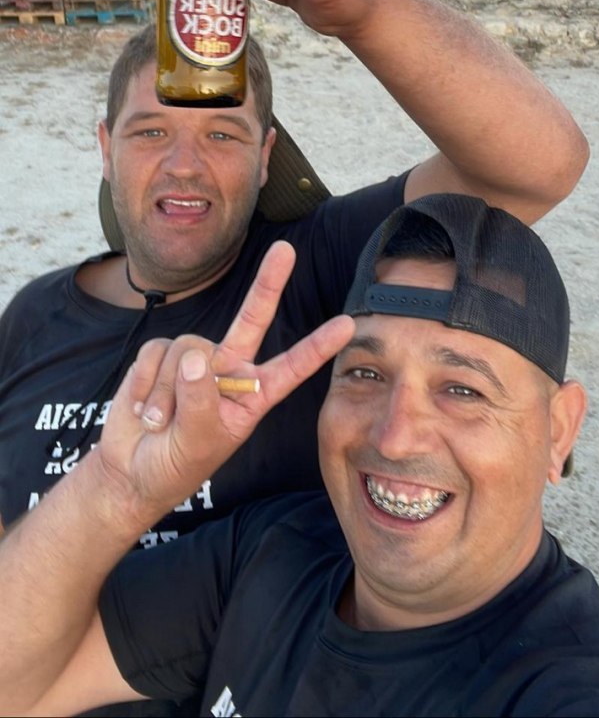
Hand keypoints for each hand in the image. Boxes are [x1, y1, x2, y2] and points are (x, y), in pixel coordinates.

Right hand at [97, 241, 353, 524]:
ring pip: (189, 349)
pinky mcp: (163, 354)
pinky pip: (157, 353)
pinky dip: (146, 383)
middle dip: (268, 282)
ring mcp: (197, 359)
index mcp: (252, 394)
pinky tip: (143, 407)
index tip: (347, 325)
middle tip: (285, 249)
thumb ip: (200, 403)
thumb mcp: (196, 444)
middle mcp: (230, 368)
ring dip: (167, 391)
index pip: (290, 367)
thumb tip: (196, 358)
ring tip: (159, 420)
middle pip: (253, 318)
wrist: (130, 469)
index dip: (317, 347)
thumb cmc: (174, 464)